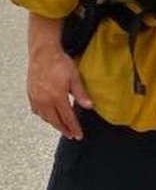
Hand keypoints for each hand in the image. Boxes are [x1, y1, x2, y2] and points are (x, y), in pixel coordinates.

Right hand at [27, 14, 92, 139]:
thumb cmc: (59, 63)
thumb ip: (81, 94)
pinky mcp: (31, 95)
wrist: (43, 54)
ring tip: (62, 127)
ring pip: (46, 118)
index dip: (74, 127)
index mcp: (58, 98)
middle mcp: (45, 101)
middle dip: (64, 130)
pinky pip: (37, 111)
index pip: (68, 118)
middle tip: (71, 135)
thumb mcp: (74, 77)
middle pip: (55, 121)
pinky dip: (44, 116)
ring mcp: (37, 99)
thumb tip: (89, 106)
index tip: (78, 135)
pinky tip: (48, 117)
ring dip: (54, 124)